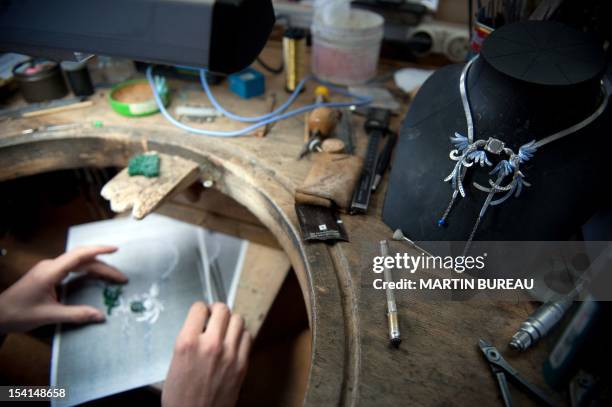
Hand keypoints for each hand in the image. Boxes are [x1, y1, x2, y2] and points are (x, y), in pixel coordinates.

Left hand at [0, 246, 127, 332]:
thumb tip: (100, 316)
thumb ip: (76, 314)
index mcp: (50, 271)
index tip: (115, 249)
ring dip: (97, 268)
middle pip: (83, 261)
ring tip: (113, 277)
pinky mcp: (48, 275)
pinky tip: (95, 277)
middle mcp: (51, 266)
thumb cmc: (19, 314)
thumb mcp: (49, 315)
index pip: (79, 255)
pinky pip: (72, 268)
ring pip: (78, 264)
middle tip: (121, 279)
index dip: (99, 250)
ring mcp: (49, 269)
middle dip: (104, 267)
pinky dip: (87, 271)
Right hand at [162, 302, 250, 406]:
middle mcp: (210, 344)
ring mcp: (229, 354)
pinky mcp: (242, 364)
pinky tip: (234, 342)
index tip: (201, 314)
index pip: (199, 308)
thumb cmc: (180, 397)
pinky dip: (241, 335)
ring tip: (225, 329)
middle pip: (222, 309)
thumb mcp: (174, 363)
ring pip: (238, 320)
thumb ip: (187, 341)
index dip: (200, 310)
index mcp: (187, 343)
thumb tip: (199, 327)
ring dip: (231, 322)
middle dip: (217, 311)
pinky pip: (248, 337)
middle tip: (214, 317)